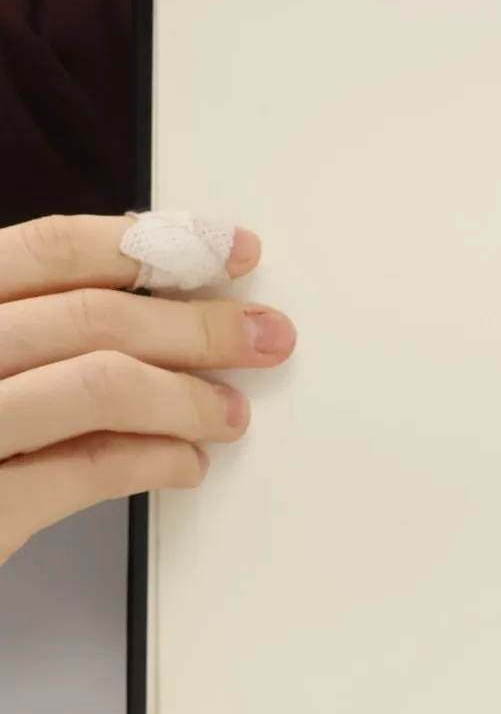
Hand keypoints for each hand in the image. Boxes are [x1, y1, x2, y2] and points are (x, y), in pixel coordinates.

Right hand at [0, 215, 296, 562]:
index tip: (228, 248)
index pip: (45, 249)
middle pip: (88, 316)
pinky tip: (183, 463)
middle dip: (197, 326)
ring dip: (186, 397)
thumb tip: (152, 311)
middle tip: (264, 336)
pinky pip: (81, 471)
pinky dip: (152, 462)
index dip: (151, 243)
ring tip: (228, 414)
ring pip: (96, 385)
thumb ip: (23, 328)